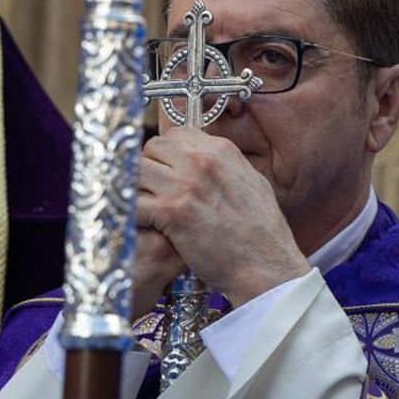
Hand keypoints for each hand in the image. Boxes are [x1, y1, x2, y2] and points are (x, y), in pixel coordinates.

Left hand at [137, 127, 311, 307]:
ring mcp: (185, 184)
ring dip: (136, 189)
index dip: (167, 154)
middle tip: (154, 192)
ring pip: (136, 170)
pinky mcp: (171, 212)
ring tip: (146, 209)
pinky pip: (133, 202)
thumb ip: (225, 166)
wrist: (266, 264)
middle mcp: (201, 161)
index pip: (175, 134)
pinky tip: (143, 226)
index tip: (168, 172)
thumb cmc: (262, 231)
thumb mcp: (251, 183)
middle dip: (149, 167)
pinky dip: (132, 214)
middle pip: (152, 147)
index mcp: (221, 150)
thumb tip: (206, 158)